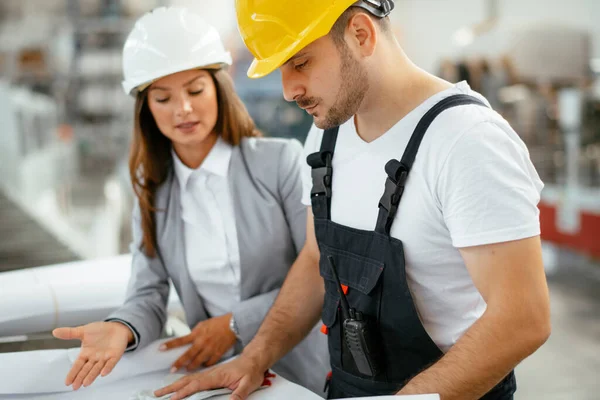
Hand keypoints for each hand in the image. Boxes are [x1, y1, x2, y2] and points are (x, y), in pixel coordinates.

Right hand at [52, 321, 132, 389]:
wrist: (116, 327)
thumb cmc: (100, 331)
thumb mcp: (83, 331)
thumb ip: (70, 333)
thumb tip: (54, 332)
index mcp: (86, 353)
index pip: (77, 365)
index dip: (72, 373)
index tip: (67, 382)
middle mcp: (94, 358)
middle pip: (86, 369)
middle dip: (80, 378)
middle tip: (75, 386)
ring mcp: (105, 357)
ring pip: (97, 368)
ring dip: (91, 376)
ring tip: (85, 383)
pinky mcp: (115, 355)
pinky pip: (111, 363)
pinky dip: (107, 368)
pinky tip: (103, 373)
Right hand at [154, 355, 268, 399]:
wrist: (253, 359)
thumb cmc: (251, 371)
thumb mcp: (249, 384)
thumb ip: (239, 394)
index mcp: (217, 376)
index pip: (197, 384)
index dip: (184, 392)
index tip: (173, 398)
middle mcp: (210, 373)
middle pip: (187, 380)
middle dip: (171, 388)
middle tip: (157, 393)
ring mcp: (209, 373)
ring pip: (188, 379)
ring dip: (174, 385)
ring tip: (161, 391)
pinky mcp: (210, 375)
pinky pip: (193, 379)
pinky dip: (182, 382)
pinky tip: (177, 386)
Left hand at [161, 313, 236, 371]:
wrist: (232, 324)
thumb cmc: (217, 323)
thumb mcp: (202, 325)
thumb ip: (194, 333)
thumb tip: (187, 340)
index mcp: (197, 333)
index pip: (180, 340)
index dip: (170, 344)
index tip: (161, 349)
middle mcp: (202, 342)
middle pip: (188, 355)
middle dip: (179, 363)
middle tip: (172, 369)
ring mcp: (210, 349)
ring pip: (198, 362)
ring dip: (191, 366)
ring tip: (187, 369)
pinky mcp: (218, 353)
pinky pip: (209, 363)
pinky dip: (205, 365)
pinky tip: (203, 365)